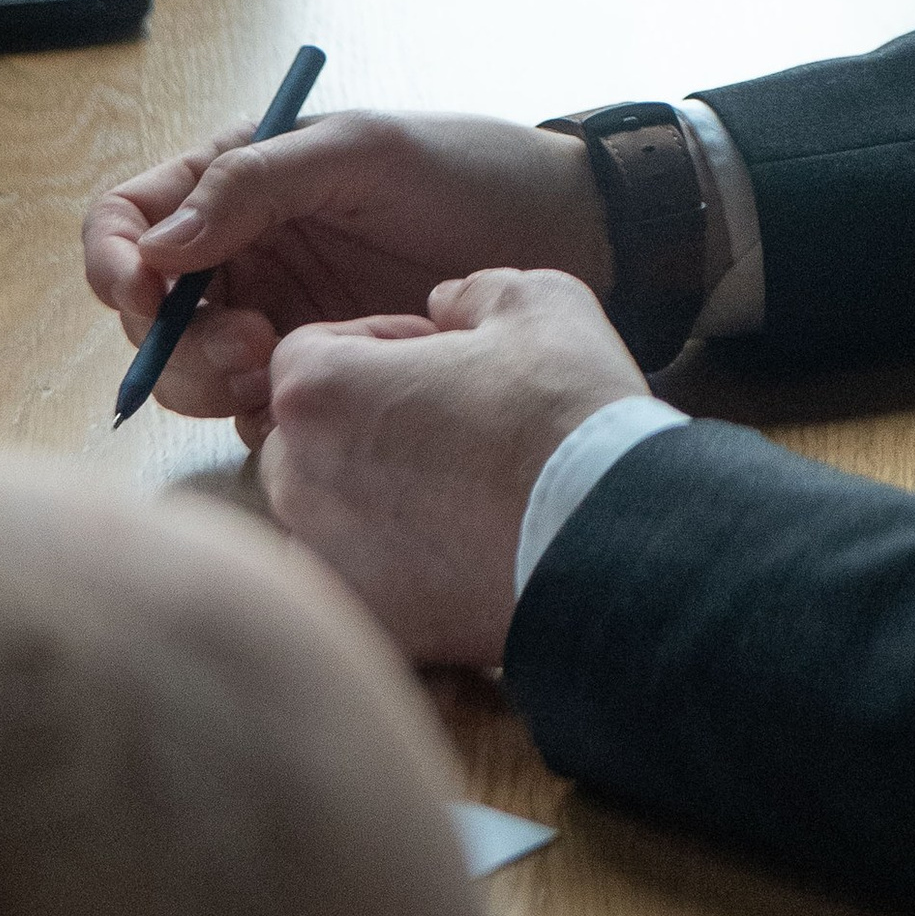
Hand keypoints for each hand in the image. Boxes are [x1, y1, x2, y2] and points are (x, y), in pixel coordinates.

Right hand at [83, 111, 612, 437]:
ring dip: (214, 382)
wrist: (565, 235)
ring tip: (284, 369)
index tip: (145, 296)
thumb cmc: (469, 171)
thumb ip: (256, 184)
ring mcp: (277, 316)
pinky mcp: (321, 371)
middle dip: (178, 340)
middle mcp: (243, 251)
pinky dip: (268, 413)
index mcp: (237, 182)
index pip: (128, 220)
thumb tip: (157, 243)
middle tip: (252, 349)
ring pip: (192, 370)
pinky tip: (324, 398)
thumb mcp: (364, 153)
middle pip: (148, 314)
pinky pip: (256, 410)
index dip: (116, 261)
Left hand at [259, 267, 650, 667]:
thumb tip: (447, 304)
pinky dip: (399, 566)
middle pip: (309, 435)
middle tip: (453, 420)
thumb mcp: (538, 304)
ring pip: (329, 514)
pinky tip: (467, 550)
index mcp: (320, 395)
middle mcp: (300, 485)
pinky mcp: (371, 624)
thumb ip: (474, 292)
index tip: (440, 357)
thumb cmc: (565, 412)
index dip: (378, 342)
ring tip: (464, 489)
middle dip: (366, 420)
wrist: (613, 541)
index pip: (307, 352)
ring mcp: (330, 564)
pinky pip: (363, 581)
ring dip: (376, 494)